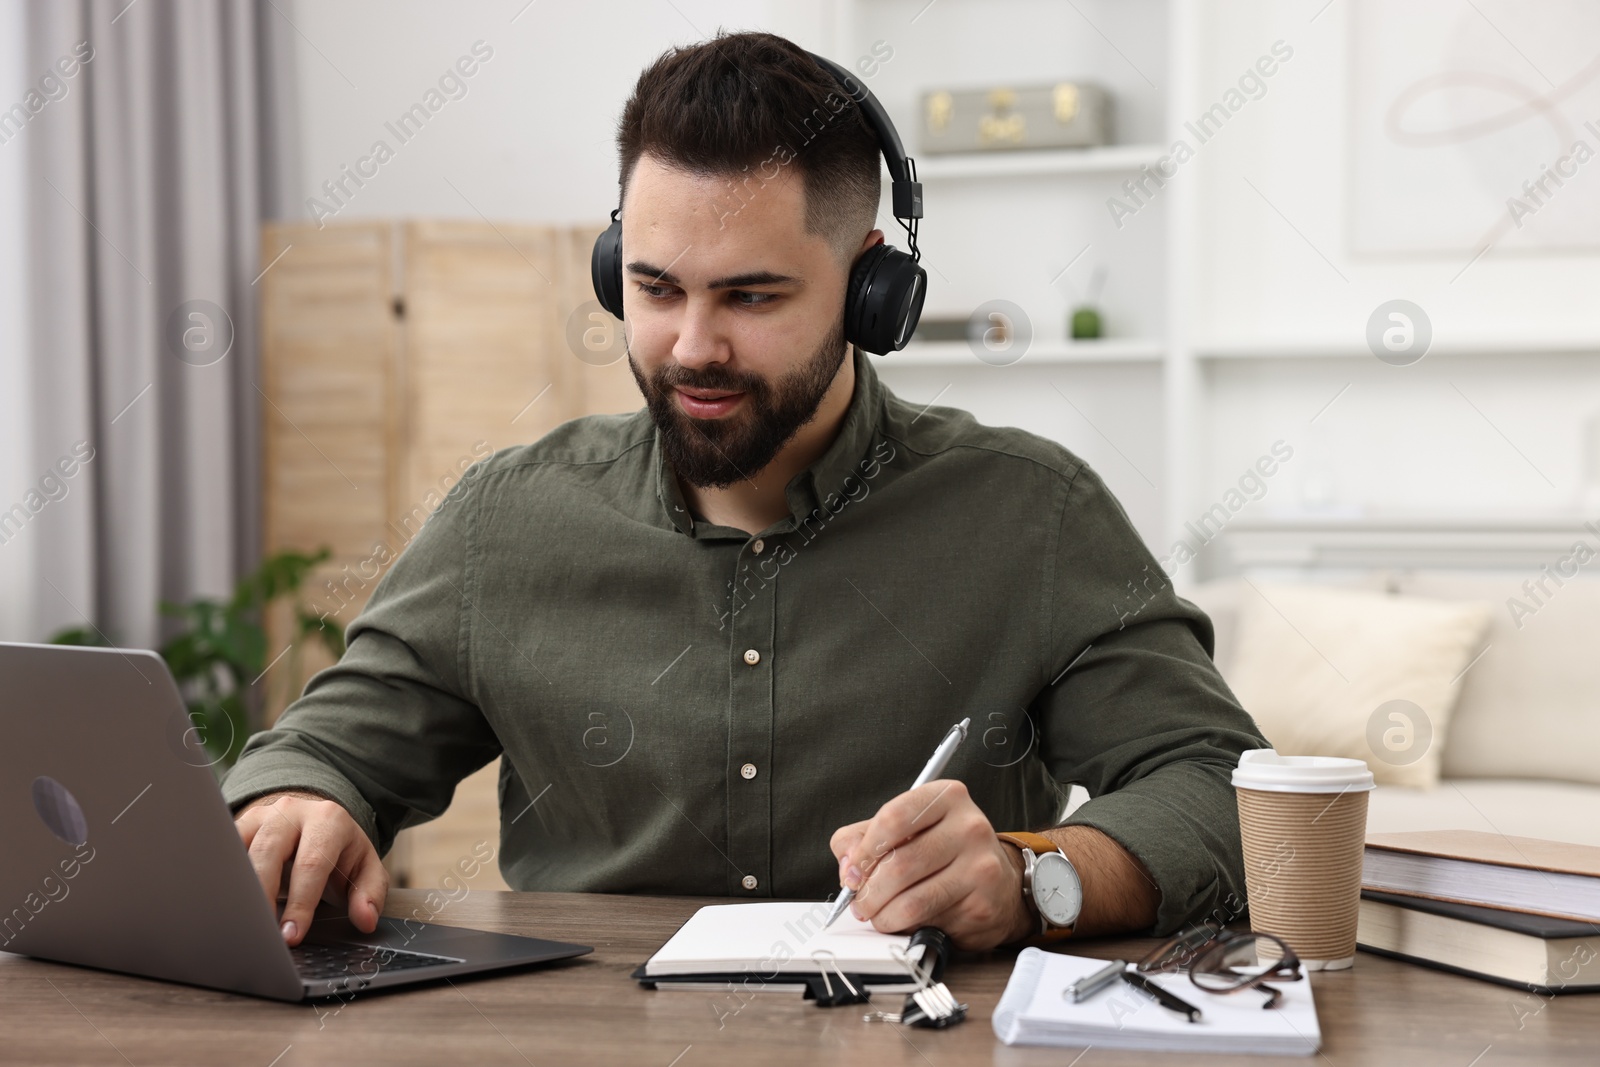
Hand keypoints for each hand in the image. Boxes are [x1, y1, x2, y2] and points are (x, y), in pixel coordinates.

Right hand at [234, 791, 387, 946]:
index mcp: (328, 820)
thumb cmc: (340, 852)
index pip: (311, 863)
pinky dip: (219, 878)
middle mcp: (292, 812)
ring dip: (235, 889)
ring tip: (236, 923)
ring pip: (238, 850)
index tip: (291, 936)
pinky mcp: (238, 825)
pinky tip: (219, 904)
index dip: (300, 903)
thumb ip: (370, 894)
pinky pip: (221, 850)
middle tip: (260, 935)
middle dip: (261, 897)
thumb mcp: (365, 869)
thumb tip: (365, 919)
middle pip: (268, 853)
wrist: (317, 823)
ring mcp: (261, 816)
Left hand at [829, 779, 1034, 950]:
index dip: (864, 850)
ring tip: (876, 915)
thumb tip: (847, 865)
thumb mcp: (905, 830)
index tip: (852, 872)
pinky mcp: (983, 904)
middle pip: (899, 863)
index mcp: (946, 798)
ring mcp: (980, 866)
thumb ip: (864, 837)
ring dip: (882, 915)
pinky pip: (929, 922)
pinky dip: (906, 928)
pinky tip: (906, 922)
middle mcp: (969, 827)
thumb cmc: (945, 852)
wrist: (1000, 884)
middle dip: (868, 892)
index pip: (893, 818)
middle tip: (859, 903)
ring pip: (912, 900)